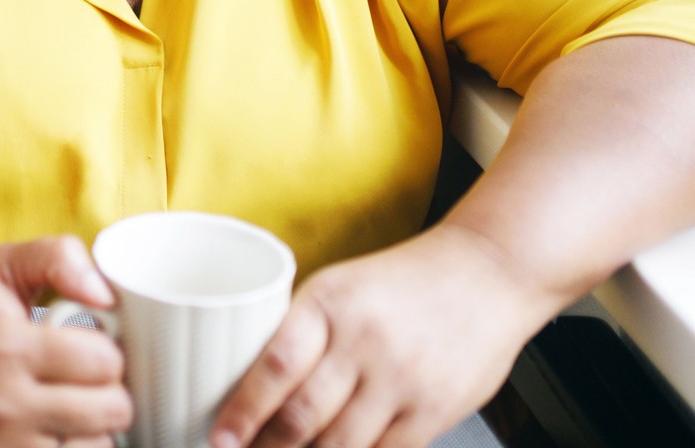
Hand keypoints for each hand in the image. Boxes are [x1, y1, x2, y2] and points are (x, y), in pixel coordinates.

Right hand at [0, 237, 131, 447]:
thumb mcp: (0, 264)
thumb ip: (57, 258)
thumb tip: (105, 294)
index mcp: (5, 346)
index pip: (104, 361)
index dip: (105, 347)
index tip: (84, 342)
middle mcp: (1, 403)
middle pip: (111, 409)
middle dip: (107, 386)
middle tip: (81, 373)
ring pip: (97, 446)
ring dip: (92, 424)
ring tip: (66, 400)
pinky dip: (70, 445)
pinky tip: (53, 424)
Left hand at [211, 225, 556, 447]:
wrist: (487, 275)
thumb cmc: (403, 282)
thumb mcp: (340, 288)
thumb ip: (301, 332)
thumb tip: (247, 383)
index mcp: (329, 304)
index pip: (275, 367)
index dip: (242, 410)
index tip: (219, 437)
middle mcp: (365, 343)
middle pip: (303, 415)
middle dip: (265, 447)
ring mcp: (402, 380)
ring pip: (340, 444)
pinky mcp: (435, 410)